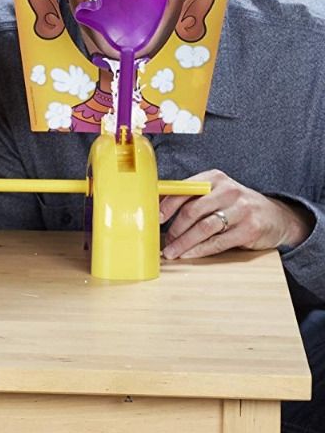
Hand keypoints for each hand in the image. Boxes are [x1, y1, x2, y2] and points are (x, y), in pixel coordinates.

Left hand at [160, 170, 312, 260]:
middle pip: (192, 211)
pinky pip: (218, 242)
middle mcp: (228, 190)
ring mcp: (241, 209)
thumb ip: (192, 198)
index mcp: (214, 178)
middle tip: (164, 242)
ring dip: (184, 242)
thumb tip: (159, 208)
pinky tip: (190, 254)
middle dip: (174, 229)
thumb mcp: (216, 193)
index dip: (166, 206)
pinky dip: (200, 250)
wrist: (277, 217)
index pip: (183, 190)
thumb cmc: (237, 205)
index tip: (155, 219)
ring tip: (173, 252)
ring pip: (204, 228)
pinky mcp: (250, 229)